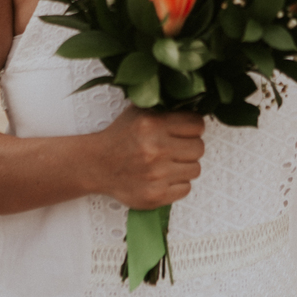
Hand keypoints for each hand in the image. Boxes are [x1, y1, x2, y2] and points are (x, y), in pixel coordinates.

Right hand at [91, 106, 205, 209]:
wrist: (97, 165)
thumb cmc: (119, 138)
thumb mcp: (138, 112)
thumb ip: (165, 106)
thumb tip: (194, 101)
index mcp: (153, 124)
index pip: (197, 124)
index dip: (193, 127)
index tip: (185, 131)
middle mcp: (155, 149)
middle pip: (199, 147)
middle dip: (190, 147)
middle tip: (176, 148)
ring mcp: (156, 174)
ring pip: (195, 169)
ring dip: (184, 166)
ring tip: (168, 163)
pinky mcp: (156, 195)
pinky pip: (186, 188)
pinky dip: (177, 184)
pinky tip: (164, 177)